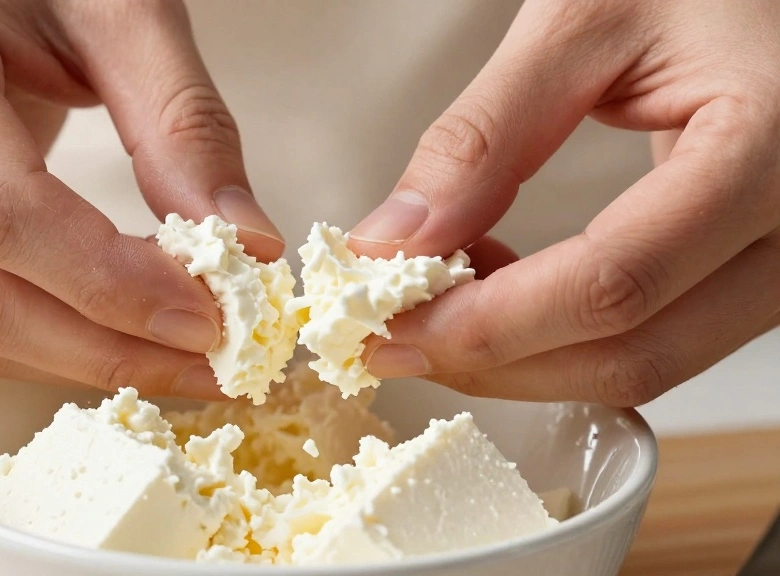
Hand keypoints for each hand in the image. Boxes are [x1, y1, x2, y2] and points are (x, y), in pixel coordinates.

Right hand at [0, 0, 282, 397]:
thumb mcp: (123, 14)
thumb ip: (184, 125)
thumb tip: (246, 246)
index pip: (0, 212)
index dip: (109, 284)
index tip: (206, 319)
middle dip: (106, 348)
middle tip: (212, 366)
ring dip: (84, 360)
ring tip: (181, 360)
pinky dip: (51, 342)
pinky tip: (121, 336)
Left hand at [352, 0, 779, 405]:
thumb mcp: (582, 22)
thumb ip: (486, 135)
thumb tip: (398, 243)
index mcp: (769, 149)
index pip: (614, 284)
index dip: (492, 324)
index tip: (400, 324)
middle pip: (631, 355)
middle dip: (494, 362)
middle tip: (398, 336)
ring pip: (643, 365)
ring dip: (523, 356)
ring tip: (442, 296)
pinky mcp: (751, 271)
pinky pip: (655, 337)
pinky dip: (562, 336)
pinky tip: (504, 289)